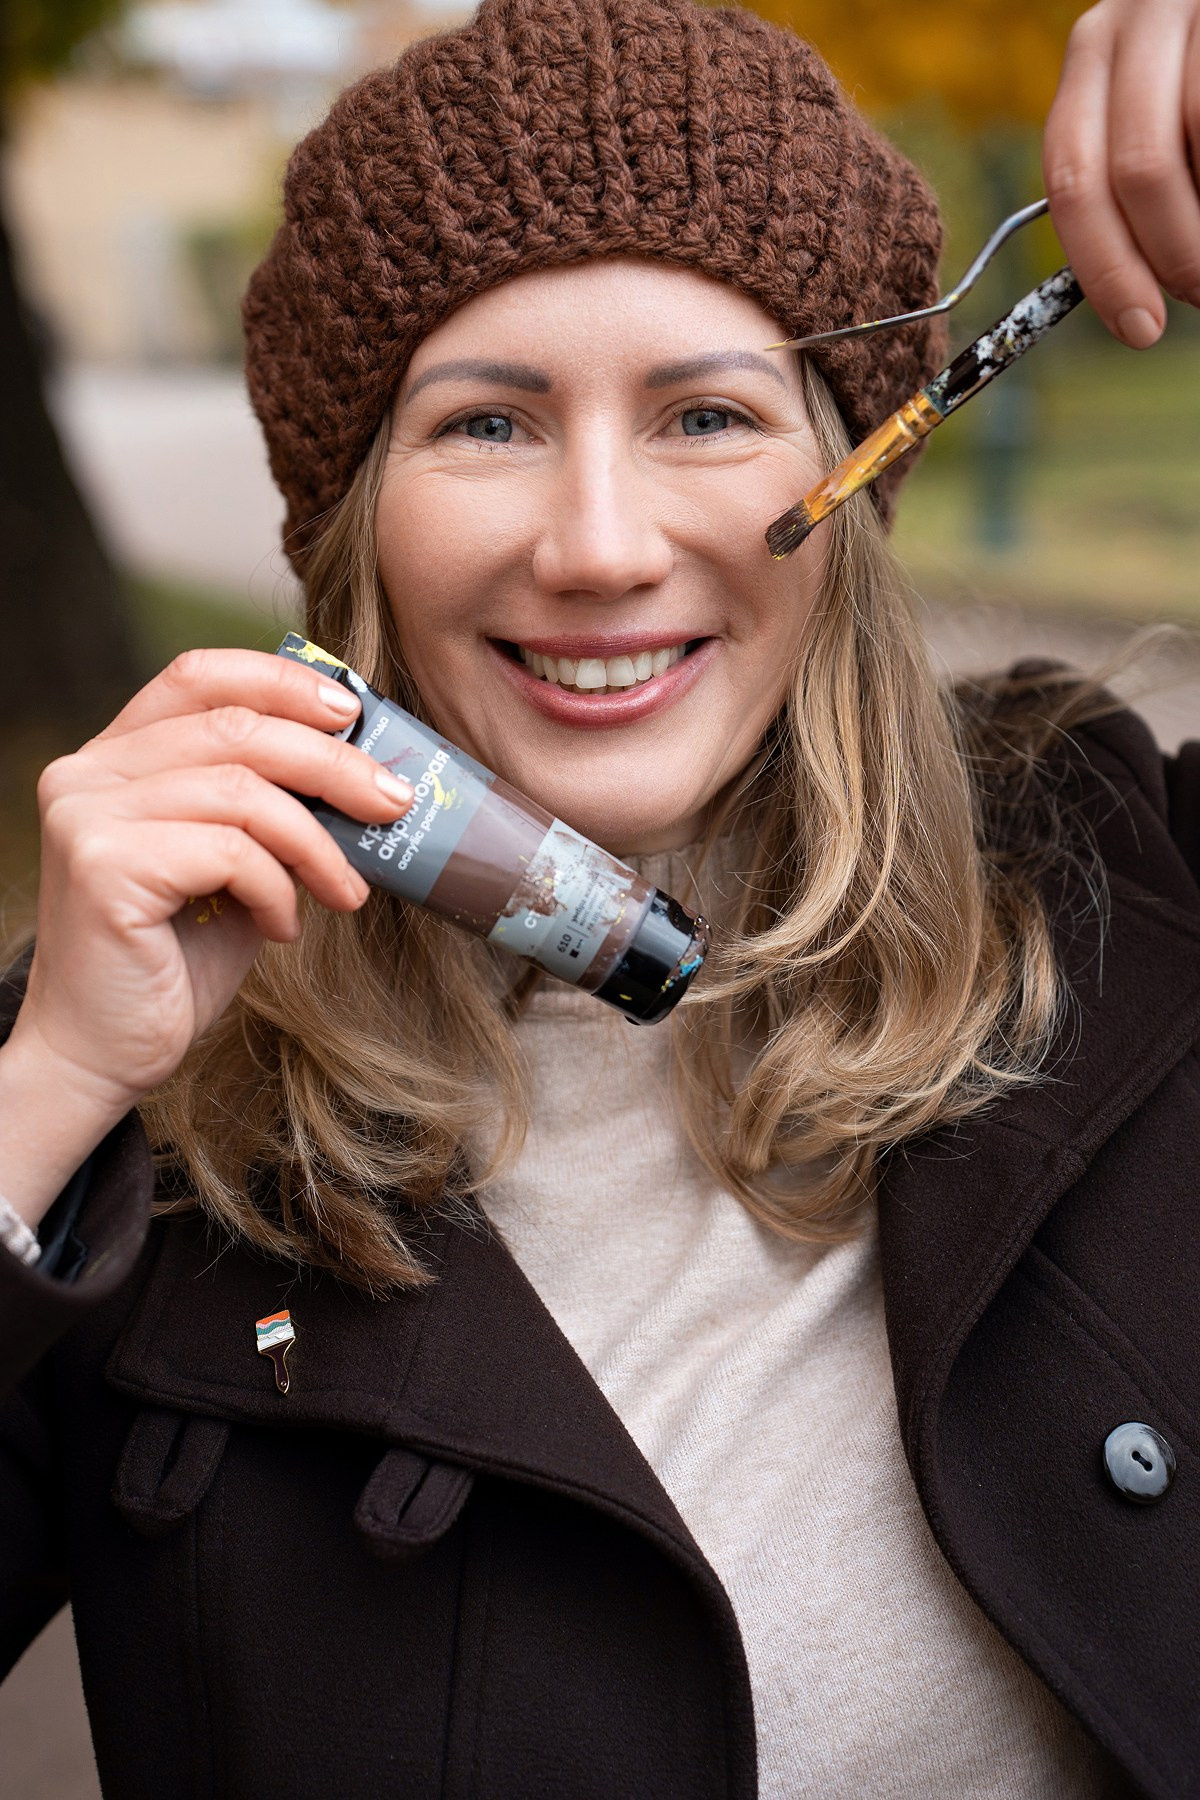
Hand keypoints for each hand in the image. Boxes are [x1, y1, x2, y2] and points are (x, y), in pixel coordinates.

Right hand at [0, 648, 412, 1224]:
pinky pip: (229, 850)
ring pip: (242, 789)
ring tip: (346, 891)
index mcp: (114, 757)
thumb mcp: (233, 865)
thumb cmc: (174, 962)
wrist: (103, 1055)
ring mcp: (87, 814)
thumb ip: (268, 807)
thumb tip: (364, 770)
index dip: (282, 681)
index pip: (199, 674)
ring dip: (316, 841)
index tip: (352, 712)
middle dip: (332, 763)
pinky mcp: (103, 865)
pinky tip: (281, 927)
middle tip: (394, 801)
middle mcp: (88, 773)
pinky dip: (277, 889)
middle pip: (235, 728)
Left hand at [1044, 0, 1199, 346]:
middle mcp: (1134, 19)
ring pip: (1190, 152)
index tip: (1138, 327)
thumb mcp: (1153, 117)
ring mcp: (1194, 7)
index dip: (1104, 267)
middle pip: (1136, 170)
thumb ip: (1129, 183)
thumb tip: (1131, 297)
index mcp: (1093, 55)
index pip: (1072, 177)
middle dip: (1171, 254)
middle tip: (1198, 293)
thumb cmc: (1192, 96)